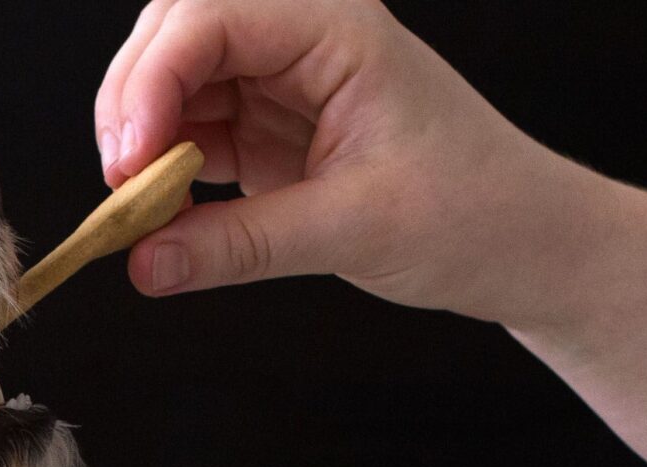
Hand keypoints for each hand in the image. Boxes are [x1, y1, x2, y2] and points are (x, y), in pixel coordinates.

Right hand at [94, 0, 627, 327]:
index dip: (153, 81)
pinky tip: (162, 213)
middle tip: (122, 183)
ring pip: (172, 81)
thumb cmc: (476, 212)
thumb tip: (144, 262)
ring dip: (141, 139)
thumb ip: (239, 246)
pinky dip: (163, 169)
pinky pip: (190, 130)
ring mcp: (281, 80)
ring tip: (139, 206)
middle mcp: (303, 39)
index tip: (130, 159)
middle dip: (133, 102)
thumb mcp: (353, 230)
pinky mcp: (268, 126)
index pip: (212, 18)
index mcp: (338, 29)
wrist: (524, 243)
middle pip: (177, 34)